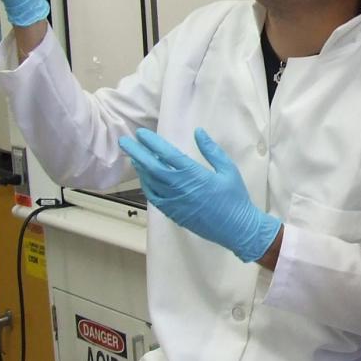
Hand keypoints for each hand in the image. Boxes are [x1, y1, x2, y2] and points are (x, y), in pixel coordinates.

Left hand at [120, 128, 281, 262]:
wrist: (236, 229)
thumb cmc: (235, 198)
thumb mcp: (228, 170)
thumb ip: (211, 150)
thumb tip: (198, 132)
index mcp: (194, 174)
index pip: (167, 155)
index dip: (152, 143)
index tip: (141, 134)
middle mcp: (180, 187)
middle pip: (151, 167)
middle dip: (136, 153)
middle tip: (124, 142)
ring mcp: (174, 202)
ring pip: (150, 183)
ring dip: (140, 169)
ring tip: (134, 158)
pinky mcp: (174, 213)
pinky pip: (155, 198)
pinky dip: (147, 186)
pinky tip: (146, 179)